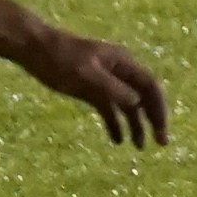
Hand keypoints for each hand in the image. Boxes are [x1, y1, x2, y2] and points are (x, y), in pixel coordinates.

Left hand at [26, 24, 171, 145]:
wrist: (36, 49)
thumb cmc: (61, 58)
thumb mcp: (86, 74)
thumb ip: (111, 87)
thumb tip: (137, 103)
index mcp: (123, 62)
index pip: (150, 87)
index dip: (159, 109)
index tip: (161, 132)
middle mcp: (119, 72)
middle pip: (144, 96)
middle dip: (154, 119)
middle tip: (161, 142)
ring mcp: (105, 81)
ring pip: (128, 105)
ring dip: (136, 125)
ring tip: (139, 147)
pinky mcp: (91, 90)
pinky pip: (109, 109)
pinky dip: (115, 124)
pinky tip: (117, 140)